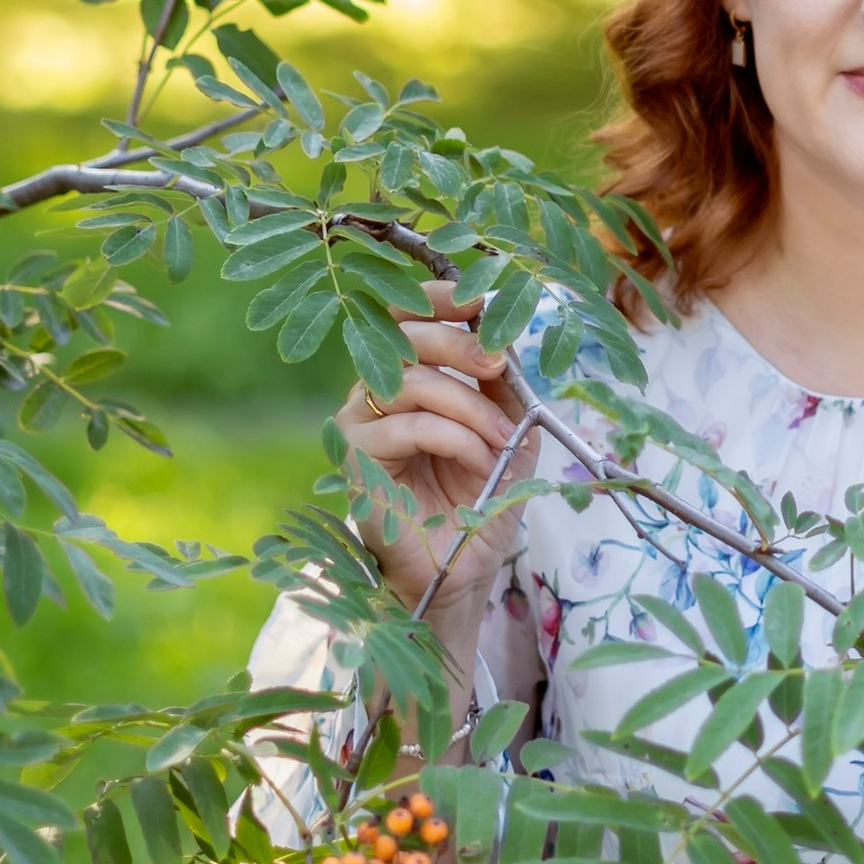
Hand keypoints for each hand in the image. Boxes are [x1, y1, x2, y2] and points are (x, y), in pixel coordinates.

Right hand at [335, 279, 534, 618]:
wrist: (463, 565)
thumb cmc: (481, 496)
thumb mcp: (508, 427)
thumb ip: (502, 381)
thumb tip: (501, 328)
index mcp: (411, 375)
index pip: (407, 316)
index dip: (437, 298)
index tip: (479, 298)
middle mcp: (377, 391)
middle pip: (406, 337)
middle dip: (460, 344)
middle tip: (498, 364)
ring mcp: (360, 424)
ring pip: (410, 381)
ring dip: (469, 405)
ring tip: (502, 437)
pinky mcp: (355, 459)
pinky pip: (406, 426)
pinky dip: (453, 436)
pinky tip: (478, 458)